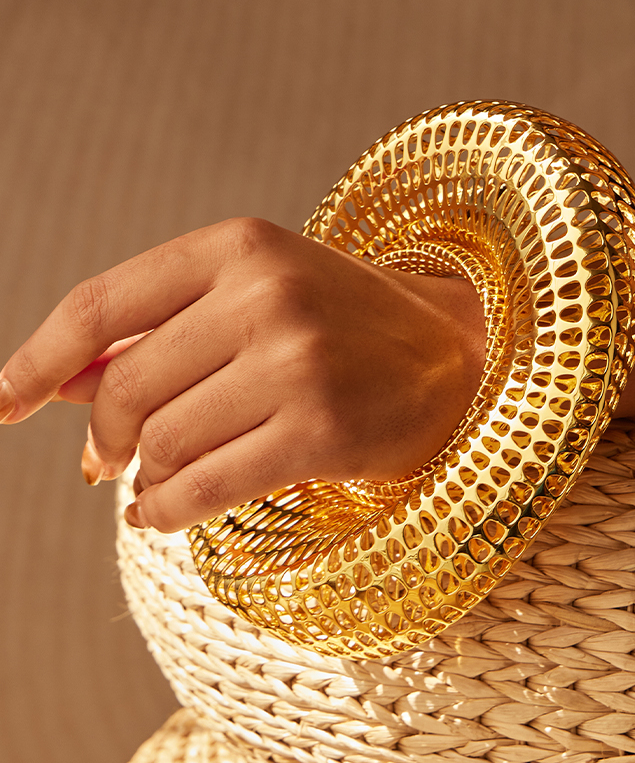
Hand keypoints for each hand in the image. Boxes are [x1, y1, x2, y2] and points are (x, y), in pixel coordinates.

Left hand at [0, 218, 484, 531]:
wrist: (460, 357)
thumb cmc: (344, 328)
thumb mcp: (253, 302)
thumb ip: (159, 336)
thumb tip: (59, 383)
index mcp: (239, 247)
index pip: (103, 304)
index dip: (38, 359)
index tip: (4, 403)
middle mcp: (265, 295)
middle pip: (128, 389)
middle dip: (107, 438)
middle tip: (106, 463)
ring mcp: (296, 362)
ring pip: (163, 444)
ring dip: (143, 480)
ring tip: (152, 487)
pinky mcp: (322, 429)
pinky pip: (204, 487)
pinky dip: (165, 511)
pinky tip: (159, 515)